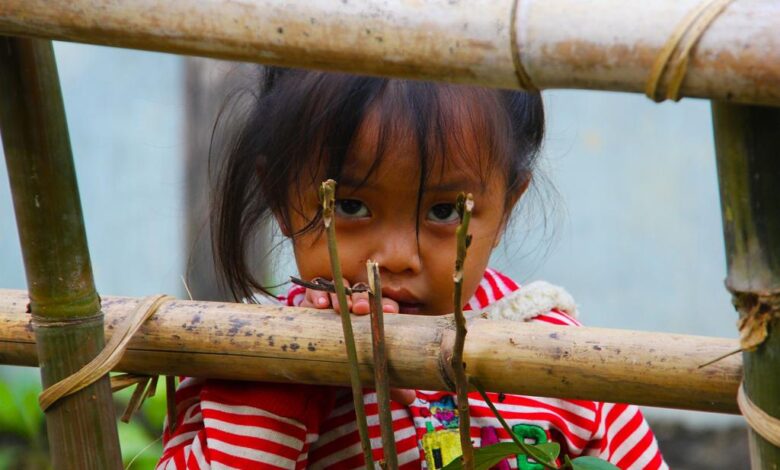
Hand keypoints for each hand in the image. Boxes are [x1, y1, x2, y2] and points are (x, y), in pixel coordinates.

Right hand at [298, 278, 413, 404]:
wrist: (317, 361)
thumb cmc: (348, 360)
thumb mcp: (367, 371)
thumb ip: (387, 382)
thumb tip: (411, 398)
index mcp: (373, 315)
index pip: (383, 305)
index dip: (386, 306)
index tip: (389, 311)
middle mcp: (354, 304)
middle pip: (362, 294)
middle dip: (362, 298)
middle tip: (361, 309)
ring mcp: (333, 300)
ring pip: (339, 289)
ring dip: (341, 295)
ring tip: (340, 308)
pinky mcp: (311, 302)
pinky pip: (314, 292)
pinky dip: (318, 295)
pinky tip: (321, 305)